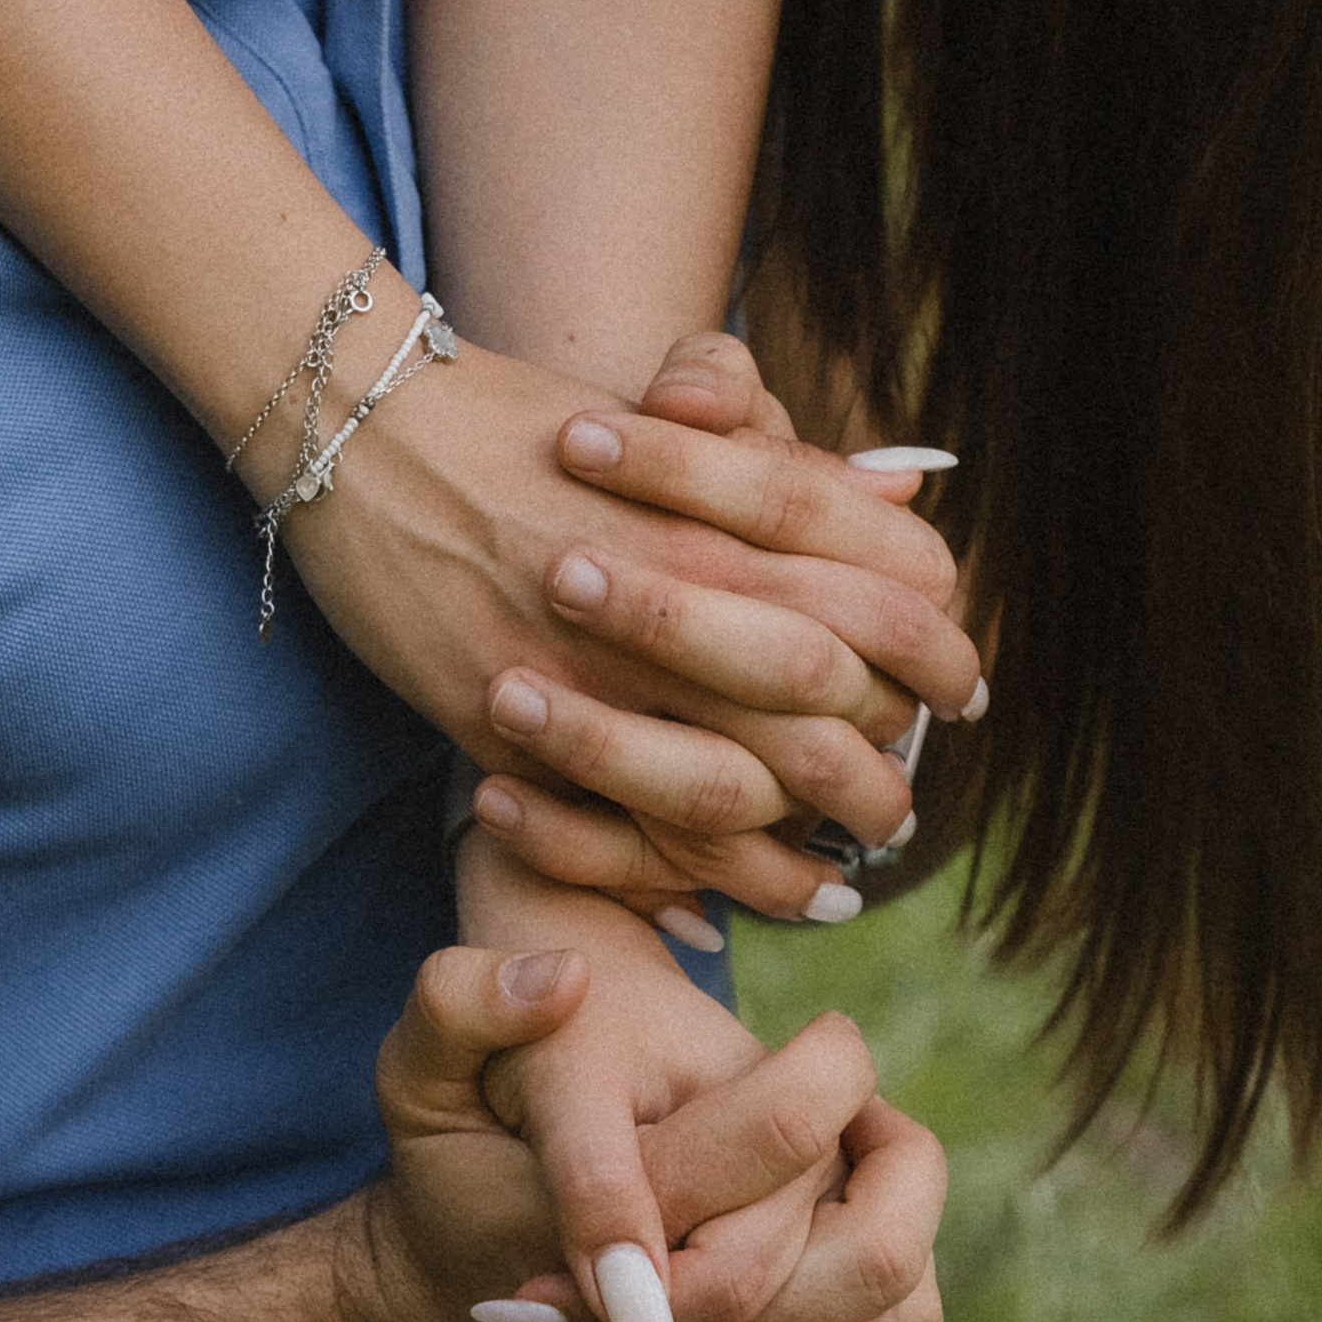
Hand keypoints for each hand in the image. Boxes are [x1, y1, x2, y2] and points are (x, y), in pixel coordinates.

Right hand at [280, 332, 977, 866]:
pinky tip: (722, 912)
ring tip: (837, 884)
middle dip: (887, 767)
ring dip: (803, 848)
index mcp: (720, 499)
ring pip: (738, 782)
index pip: (881, 583)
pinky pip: (617, 826)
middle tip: (903, 808)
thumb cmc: (518, 412)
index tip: (962, 688)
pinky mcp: (507, 717)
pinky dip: (682, 881)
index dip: (939, 645)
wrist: (358, 419)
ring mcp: (587, 657)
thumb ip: (781, 461)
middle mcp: (671, 580)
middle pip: (833, 698)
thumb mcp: (660, 408)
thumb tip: (906, 503)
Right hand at [357, 926, 941, 1321]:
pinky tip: (827, 1262)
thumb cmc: (444, 1184)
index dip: (831, 1070)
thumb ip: (460, 1005)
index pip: (781, 1136)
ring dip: (894, 1244)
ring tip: (860, 1171)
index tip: (828, 1034)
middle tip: (859, 1101)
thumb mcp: (418, 1077)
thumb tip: (562, 977)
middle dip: (888, 1161)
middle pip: (864, 1256)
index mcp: (618, 1213)